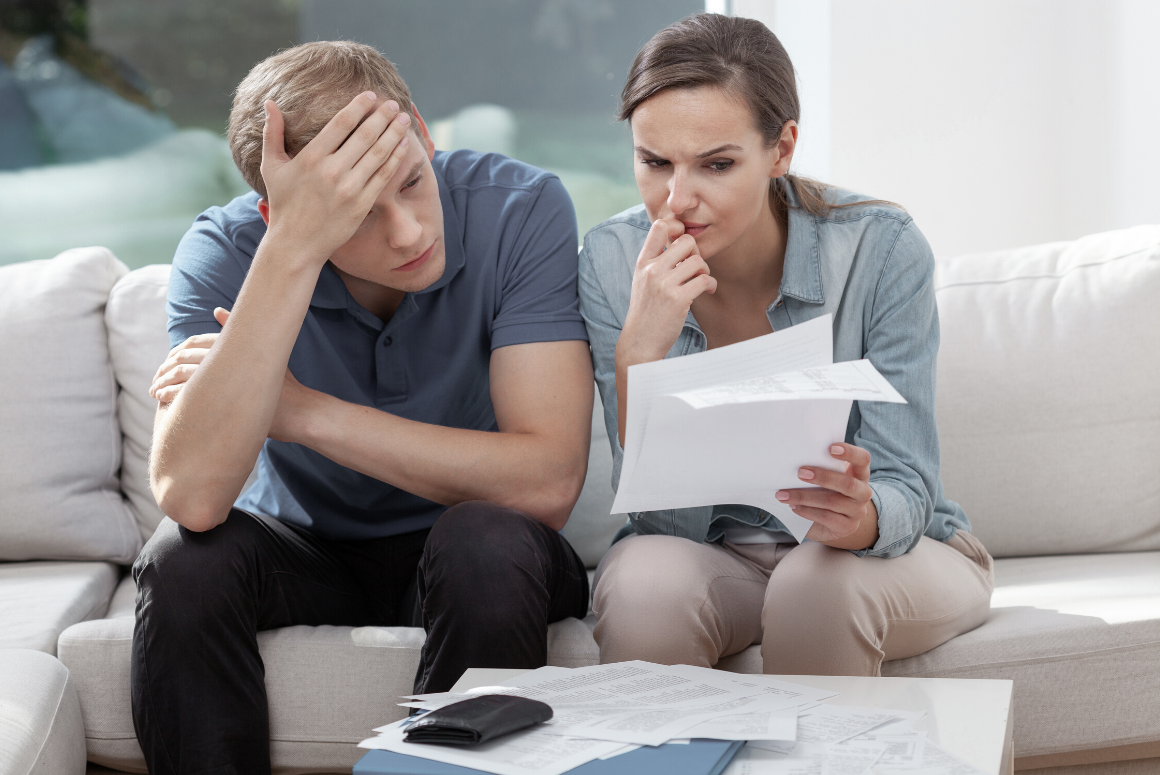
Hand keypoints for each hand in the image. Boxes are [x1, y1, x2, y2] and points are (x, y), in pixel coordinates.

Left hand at [151, 307, 314, 441]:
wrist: (301, 412)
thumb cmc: (284, 388)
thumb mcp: (266, 355)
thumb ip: (238, 334)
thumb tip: (217, 309)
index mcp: (235, 347)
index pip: (195, 343)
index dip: (177, 352)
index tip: (167, 363)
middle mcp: (229, 359)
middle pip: (185, 357)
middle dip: (165, 367)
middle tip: (155, 378)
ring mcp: (226, 379)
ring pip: (183, 375)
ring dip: (163, 382)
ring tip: (154, 391)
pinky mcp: (223, 400)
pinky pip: (187, 395)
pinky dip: (171, 395)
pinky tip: (163, 400)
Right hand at [260, 92, 412, 263]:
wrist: (296, 244)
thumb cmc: (284, 204)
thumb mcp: (272, 168)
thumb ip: (272, 134)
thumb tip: (269, 103)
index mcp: (311, 157)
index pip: (341, 123)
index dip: (359, 106)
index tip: (371, 96)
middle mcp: (332, 171)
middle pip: (365, 135)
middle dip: (382, 116)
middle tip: (393, 104)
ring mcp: (349, 188)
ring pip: (378, 153)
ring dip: (393, 133)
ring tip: (403, 119)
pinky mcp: (362, 204)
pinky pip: (383, 176)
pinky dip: (395, 158)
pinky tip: (403, 146)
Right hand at [616, 218, 716, 368]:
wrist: (640, 341)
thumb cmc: (646, 311)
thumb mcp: (643, 281)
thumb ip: (657, 261)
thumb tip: (681, 242)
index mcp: (643, 262)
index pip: (660, 226)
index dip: (677, 228)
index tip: (683, 245)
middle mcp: (652, 270)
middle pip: (686, 241)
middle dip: (697, 253)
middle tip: (695, 268)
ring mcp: (664, 284)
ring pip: (698, 261)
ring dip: (705, 271)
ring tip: (701, 281)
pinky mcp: (678, 299)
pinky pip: (704, 280)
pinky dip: (710, 284)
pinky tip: (707, 290)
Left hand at [778, 443, 879, 549]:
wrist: (835, 522)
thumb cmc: (828, 492)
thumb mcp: (828, 478)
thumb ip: (821, 467)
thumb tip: (795, 459)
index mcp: (859, 473)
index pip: (862, 459)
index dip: (850, 452)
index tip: (831, 448)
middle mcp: (863, 492)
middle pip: (847, 483)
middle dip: (823, 477)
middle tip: (800, 473)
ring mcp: (857, 511)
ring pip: (832, 502)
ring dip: (804, 497)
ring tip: (784, 494)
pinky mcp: (847, 527)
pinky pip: (826, 518)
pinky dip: (806, 511)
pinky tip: (793, 507)